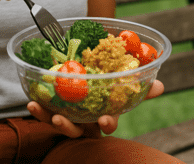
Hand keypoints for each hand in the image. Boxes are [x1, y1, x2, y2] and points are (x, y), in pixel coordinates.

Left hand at [26, 80, 165, 137]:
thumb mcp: (121, 77)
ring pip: (60, 125)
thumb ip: (138, 83)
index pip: (108, 122)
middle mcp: (86, 118)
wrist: (83, 64)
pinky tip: (32, 102)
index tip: (105, 119)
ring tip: (47, 115)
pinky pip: (44, 112)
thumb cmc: (105, 77)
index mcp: (104, 112)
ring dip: (52, 121)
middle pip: (80, 130)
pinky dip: (38, 109)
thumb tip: (160, 84)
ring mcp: (69, 115)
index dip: (108, 123)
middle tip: (61, 121)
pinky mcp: (52, 108)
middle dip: (71, 128)